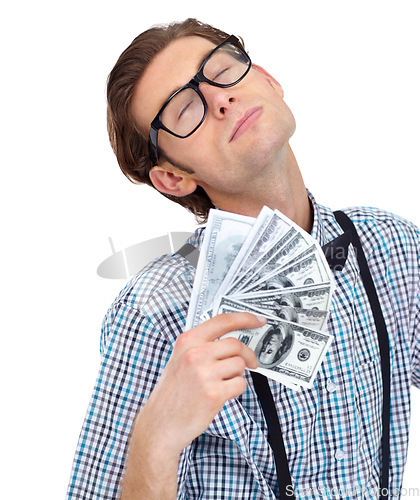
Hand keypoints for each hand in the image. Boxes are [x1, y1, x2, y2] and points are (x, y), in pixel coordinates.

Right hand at [138, 312, 264, 455]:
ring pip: (240, 364)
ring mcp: (204, 373)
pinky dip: (236, 390)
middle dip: (247, 354)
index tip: (258, 320)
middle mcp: (195, 354)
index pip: (223, 321)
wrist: (160, 423)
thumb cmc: (172, 392)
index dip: (245, 318)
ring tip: (223, 383)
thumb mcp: (180, 358)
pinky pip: (240, 384)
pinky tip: (222, 394)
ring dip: (238, 374)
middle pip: (236, 344)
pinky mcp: (213, 394)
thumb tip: (233, 340)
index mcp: (187, 341)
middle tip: (251, 362)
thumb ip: (202, 345)